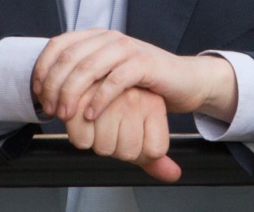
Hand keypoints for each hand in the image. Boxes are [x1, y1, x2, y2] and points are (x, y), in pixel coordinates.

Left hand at [32, 28, 236, 125]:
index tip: (37, 94)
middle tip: (51, 111)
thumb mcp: (106, 74)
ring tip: (67, 115)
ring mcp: (127, 48)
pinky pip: (115, 80)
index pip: (58, 45)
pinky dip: (99, 99)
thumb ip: (82, 75)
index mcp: (96, 36)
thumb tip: (46, 90)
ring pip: (88, 68)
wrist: (183, 80)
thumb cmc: (141, 82)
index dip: (43, 69)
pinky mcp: (144, 63)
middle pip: (69, 58)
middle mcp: (109, 38)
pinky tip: (91, 114)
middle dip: (54, 86)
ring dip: (72, 93)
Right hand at [65, 82, 180, 181]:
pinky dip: (79, 136)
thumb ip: (156, 158)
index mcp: (154, 104)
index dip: (140, 152)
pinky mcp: (82, 99)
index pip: (154, 151)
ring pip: (105, 149)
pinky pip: (83, 141)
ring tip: (97, 123)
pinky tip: (83, 120)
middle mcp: (135, 99)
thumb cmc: (118, 108)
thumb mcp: (140, 129)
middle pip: (127, 153)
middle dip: (117, 147)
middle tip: (112, 128)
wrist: (91, 77)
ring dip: (98, 142)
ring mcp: (109, 98)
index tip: (133, 135)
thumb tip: (174, 174)